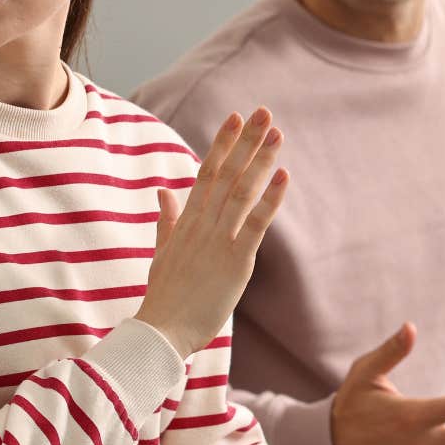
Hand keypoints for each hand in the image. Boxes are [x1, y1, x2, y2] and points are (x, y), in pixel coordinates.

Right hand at [136, 108, 287, 358]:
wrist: (161, 332)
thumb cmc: (164, 297)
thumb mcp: (162, 252)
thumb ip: (166, 220)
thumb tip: (164, 191)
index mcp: (187, 221)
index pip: (205, 172)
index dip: (222, 143)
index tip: (235, 117)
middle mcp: (202, 224)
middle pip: (226, 173)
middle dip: (245, 141)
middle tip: (263, 112)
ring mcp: (218, 240)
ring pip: (241, 190)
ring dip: (260, 159)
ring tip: (276, 132)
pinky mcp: (235, 260)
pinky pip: (256, 223)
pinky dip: (270, 198)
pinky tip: (283, 175)